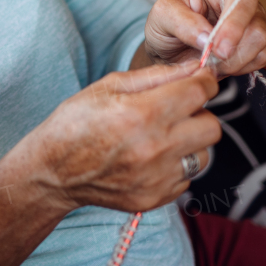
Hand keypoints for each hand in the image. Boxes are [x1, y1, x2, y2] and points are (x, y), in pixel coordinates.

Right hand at [29, 61, 220, 213]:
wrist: (53, 171)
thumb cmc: (75, 122)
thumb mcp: (108, 86)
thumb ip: (156, 75)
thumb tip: (192, 67)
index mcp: (143, 113)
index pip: (199, 92)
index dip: (204, 81)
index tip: (198, 81)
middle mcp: (155, 148)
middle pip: (212, 126)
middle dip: (199, 113)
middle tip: (178, 110)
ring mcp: (157, 177)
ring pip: (204, 155)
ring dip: (189, 142)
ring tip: (162, 137)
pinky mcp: (155, 197)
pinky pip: (186, 178)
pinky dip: (174, 166)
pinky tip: (150, 158)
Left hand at [142, 0, 265, 75]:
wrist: (172, 54)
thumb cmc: (167, 25)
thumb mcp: (161, 17)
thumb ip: (181, 22)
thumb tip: (207, 37)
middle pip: (248, 5)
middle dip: (233, 30)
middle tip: (217, 51)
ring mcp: (253, 18)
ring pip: (259, 34)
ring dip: (234, 55)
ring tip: (211, 59)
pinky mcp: (260, 43)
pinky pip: (262, 55)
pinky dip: (240, 66)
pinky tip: (223, 63)